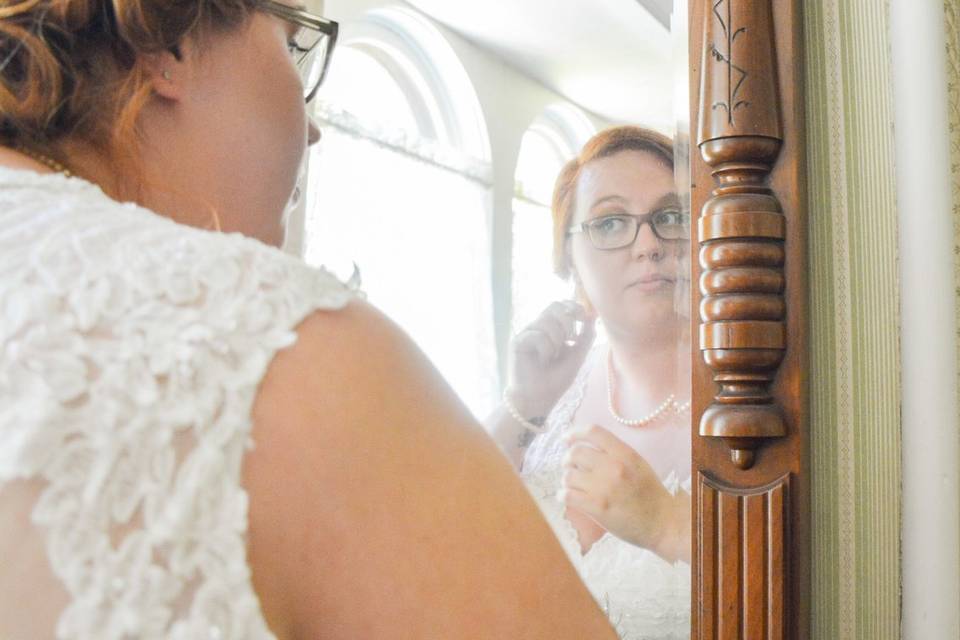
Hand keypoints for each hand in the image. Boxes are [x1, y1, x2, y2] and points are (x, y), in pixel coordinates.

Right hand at [508, 301, 595, 416]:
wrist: (539, 400)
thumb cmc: (555, 380)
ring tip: (554, 356)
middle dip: (567, 321)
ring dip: (557, 339)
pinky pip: (536, 335)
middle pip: (554, 306)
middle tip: (571, 339)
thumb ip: (586, 336)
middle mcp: (538, 328)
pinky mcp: (517, 342)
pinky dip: (546, 348)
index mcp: (552, 329)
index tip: (584, 318)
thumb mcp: (577, 356)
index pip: (561, 305)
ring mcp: (527, 334)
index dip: (574, 306)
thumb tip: (593, 315)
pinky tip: (543, 360)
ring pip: (546, 320)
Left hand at [559, 425, 687, 560]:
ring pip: (568, 475)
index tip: (567, 439)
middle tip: (569, 466)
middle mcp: (613, 467)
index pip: (593, 432)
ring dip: (566, 479)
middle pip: (575, 452)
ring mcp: (604, 487)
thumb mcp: (638, 464)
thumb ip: (615, 453)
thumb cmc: (650, 494)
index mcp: (625, 453)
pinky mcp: (596, 507)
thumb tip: (587, 447)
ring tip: (572, 485)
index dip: (575, 433)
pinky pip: (567, 495)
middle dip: (568, 459)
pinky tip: (567, 497)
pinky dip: (562, 495)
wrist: (662, 523)